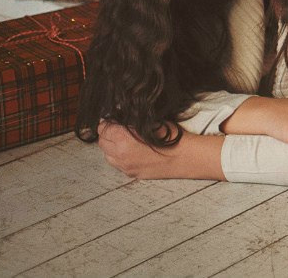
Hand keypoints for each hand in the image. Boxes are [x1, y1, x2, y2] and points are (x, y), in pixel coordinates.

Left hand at [96, 121, 221, 179]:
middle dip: (107, 133)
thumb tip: (119, 113)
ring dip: (111, 145)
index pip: (104, 127)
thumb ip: (132, 118)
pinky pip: (117, 163)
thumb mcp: (151, 121)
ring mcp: (125, 166)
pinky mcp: (131, 173)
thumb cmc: (171, 137)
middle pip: (102, 141)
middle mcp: (120, 154)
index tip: (113, 118)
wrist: (185, 157)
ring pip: (107, 154)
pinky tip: (129, 150)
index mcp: (123, 139)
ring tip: (122, 139)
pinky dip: (118, 156)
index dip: (108, 120)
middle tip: (117, 126)